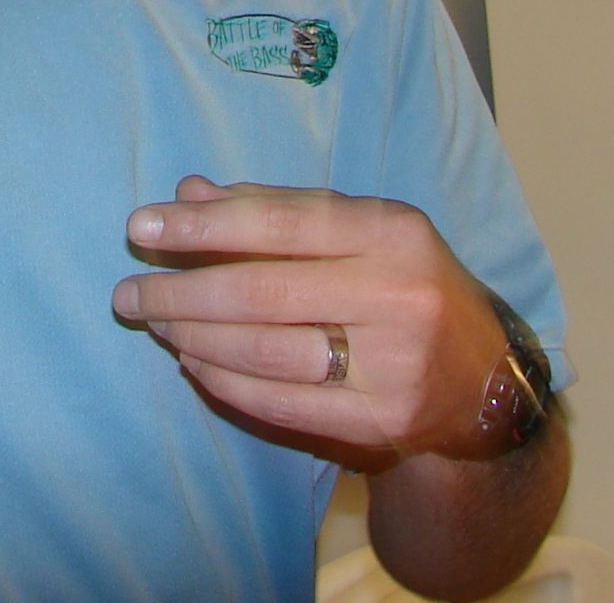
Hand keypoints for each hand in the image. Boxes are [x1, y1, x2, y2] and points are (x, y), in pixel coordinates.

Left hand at [109, 175, 506, 460]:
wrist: (485, 382)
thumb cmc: (406, 285)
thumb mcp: (361, 231)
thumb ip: (276, 209)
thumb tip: (187, 192)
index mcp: (391, 231)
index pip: (278, 222)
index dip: (203, 226)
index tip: (141, 227)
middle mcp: (396, 295)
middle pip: (261, 292)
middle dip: (181, 292)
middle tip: (128, 295)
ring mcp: (391, 365)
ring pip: (264, 351)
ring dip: (194, 337)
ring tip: (156, 324)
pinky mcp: (379, 421)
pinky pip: (279, 403)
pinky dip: (225, 381)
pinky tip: (193, 361)